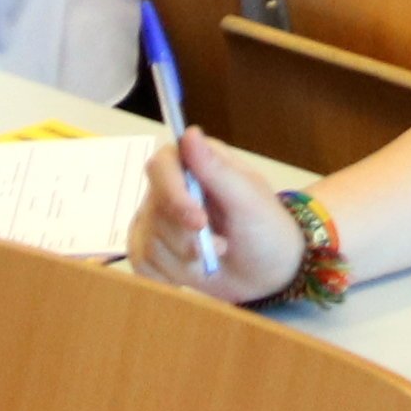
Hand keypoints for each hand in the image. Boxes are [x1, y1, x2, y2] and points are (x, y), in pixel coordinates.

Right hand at [133, 131, 300, 302]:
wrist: (267, 272)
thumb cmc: (266, 228)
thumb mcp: (249, 199)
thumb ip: (217, 170)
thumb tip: (189, 133)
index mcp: (195, 164)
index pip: (161, 166)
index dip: (173, 194)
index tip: (198, 221)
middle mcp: (168, 189)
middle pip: (155, 211)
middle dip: (188, 238)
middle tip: (222, 245)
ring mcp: (155, 221)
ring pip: (149, 244)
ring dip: (186, 260)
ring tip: (215, 255)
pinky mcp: (148, 251)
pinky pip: (143, 267)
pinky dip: (171, 276)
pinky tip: (195, 271)